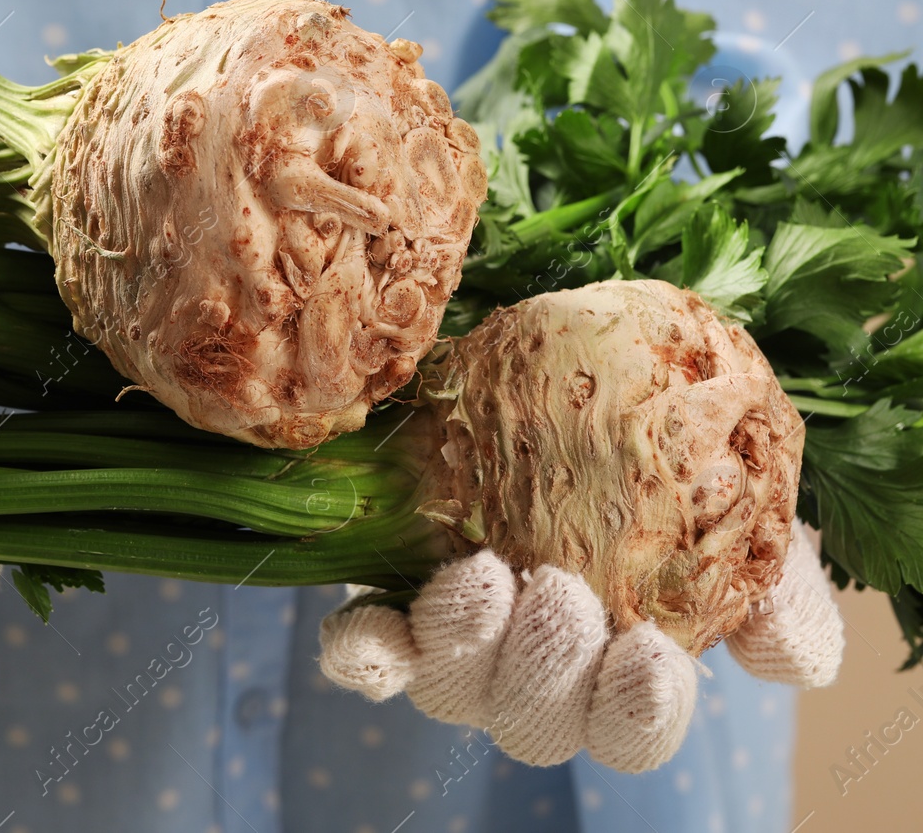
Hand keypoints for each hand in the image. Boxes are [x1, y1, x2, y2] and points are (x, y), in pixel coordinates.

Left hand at [318, 522, 841, 772]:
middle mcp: (531, 680)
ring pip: (452, 690)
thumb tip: (789, 651)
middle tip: (562, 598)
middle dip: (550, 669)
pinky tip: (378, 624)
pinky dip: (367, 649)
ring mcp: (456, 653)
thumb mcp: (737, 524)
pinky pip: (366, 656)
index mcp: (618, 679)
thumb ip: (774, 589)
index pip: (633, 733)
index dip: (640, 713)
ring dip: (468, 646)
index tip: (651, 657)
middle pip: (536, 721)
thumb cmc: (664, 489)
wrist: (564, 423)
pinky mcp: (393, 613)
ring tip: (487, 577)